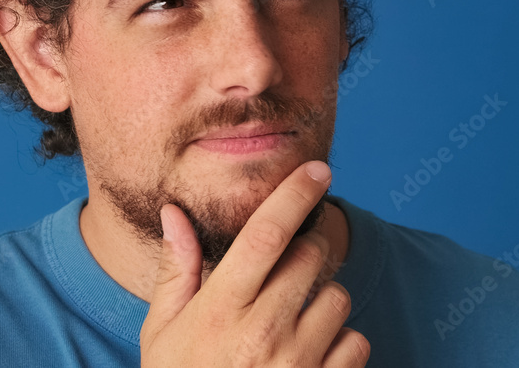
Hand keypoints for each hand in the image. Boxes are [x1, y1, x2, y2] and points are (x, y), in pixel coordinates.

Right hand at [140, 161, 369, 366]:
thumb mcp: (162, 333)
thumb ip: (176, 272)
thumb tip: (174, 214)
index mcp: (219, 311)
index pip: (265, 235)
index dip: (294, 193)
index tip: (316, 169)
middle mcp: (262, 332)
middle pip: (312, 256)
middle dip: (312, 246)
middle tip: (297, 258)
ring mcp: (298, 364)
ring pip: (338, 298)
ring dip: (324, 297)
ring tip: (294, 318)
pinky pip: (356, 342)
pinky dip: (342, 342)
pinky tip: (310, 353)